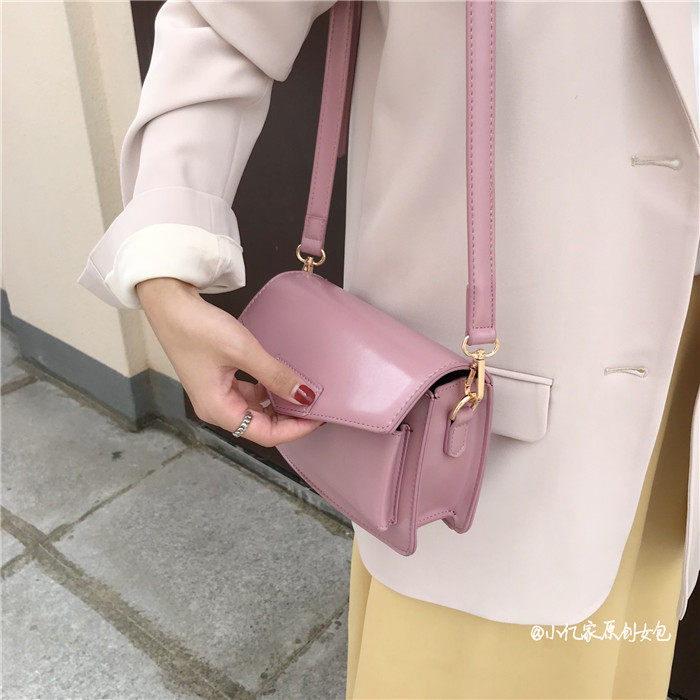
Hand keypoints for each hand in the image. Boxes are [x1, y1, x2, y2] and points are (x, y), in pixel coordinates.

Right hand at [136, 277, 321, 446]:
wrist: (170, 305)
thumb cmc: (196, 328)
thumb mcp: (244, 351)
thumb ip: (276, 375)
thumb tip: (303, 396)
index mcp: (218, 410)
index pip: (265, 434)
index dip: (295, 430)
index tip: (318, 418)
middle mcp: (216, 408)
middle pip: (261, 426)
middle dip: (290, 419)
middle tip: (317, 406)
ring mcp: (216, 395)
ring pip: (256, 410)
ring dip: (280, 405)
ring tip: (303, 393)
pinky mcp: (219, 381)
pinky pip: (249, 394)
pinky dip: (268, 391)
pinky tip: (282, 380)